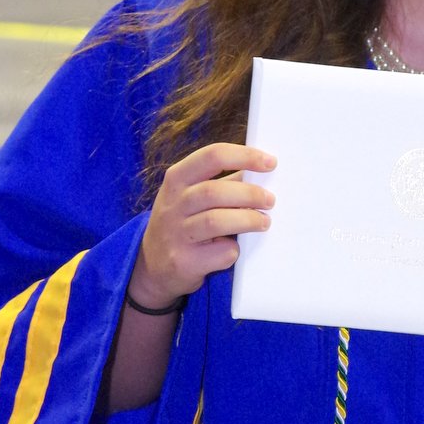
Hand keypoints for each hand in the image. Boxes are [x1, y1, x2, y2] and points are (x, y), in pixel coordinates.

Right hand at [130, 143, 275, 308]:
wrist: (153, 267)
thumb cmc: (182, 223)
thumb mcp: (191, 196)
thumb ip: (223, 183)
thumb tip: (263, 173)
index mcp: (177, 179)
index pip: (212, 156)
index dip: (245, 156)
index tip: (271, 163)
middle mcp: (172, 203)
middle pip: (214, 191)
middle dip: (250, 194)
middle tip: (270, 200)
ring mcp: (175, 233)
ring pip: (216, 221)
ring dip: (247, 220)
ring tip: (263, 222)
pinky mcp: (184, 261)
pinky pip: (218, 252)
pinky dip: (233, 249)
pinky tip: (234, 248)